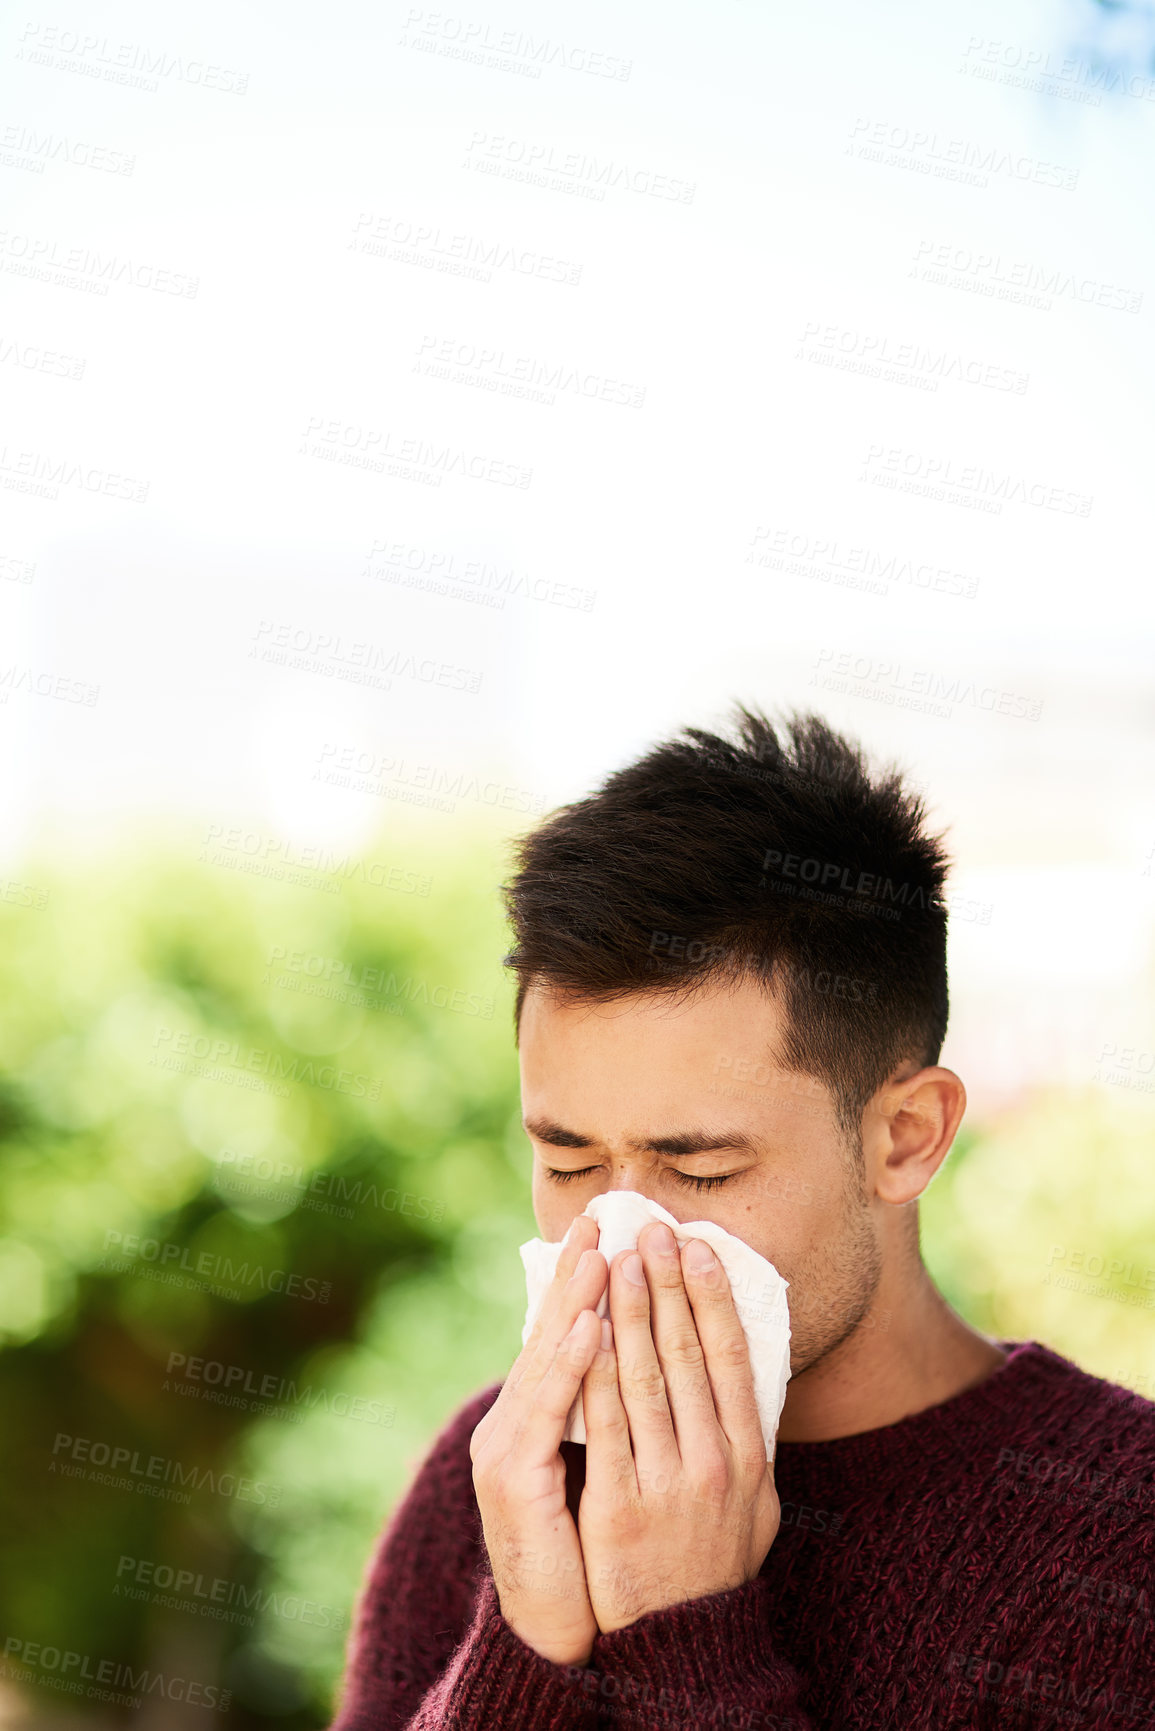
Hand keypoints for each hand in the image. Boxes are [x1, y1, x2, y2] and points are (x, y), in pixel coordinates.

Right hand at [470, 1214, 608, 1665]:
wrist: (560, 1634)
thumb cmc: (591, 1554)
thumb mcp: (607, 1471)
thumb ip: (616, 1417)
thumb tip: (650, 1360)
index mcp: (540, 1416)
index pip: (567, 1332)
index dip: (586, 1279)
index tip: (612, 1227)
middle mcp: (516, 1422)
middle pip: (551, 1334)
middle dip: (578, 1272)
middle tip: (602, 1215)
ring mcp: (507, 1448)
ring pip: (545, 1361)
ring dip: (573, 1303)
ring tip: (599, 1254)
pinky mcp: (510, 1480)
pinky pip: (545, 1415)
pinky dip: (566, 1368)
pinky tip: (587, 1330)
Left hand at [577, 1220, 779, 1634]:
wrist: (685, 1651)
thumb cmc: (715, 1568)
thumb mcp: (756, 1505)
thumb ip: (749, 1438)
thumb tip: (749, 1369)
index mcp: (749, 1457)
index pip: (732, 1357)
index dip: (713, 1296)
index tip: (697, 1245)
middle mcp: (716, 1465)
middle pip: (689, 1355)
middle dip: (667, 1284)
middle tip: (650, 1227)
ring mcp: (668, 1487)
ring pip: (646, 1378)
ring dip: (631, 1311)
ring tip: (617, 1258)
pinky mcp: (618, 1509)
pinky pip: (604, 1426)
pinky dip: (595, 1372)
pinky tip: (586, 1329)